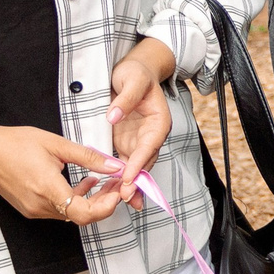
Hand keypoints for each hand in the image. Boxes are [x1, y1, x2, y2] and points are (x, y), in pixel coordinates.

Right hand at [0, 124, 129, 225]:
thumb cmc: (13, 144)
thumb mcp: (56, 144)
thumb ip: (88, 157)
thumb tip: (114, 166)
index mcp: (47, 188)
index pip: (84, 213)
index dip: (106, 206)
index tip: (117, 191)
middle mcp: (40, 205)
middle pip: (82, 216)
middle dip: (105, 202)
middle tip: (117, 184)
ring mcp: (34, 210)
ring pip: (73, 215)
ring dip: (92, 201)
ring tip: (104, 181)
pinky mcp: (31, 209)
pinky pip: (61, 211)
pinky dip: (77, 200)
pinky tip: (84, 183)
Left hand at [105, 38, 175, 205]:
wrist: (132, 71)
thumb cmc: (135, 73)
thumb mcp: (131, 79)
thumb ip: (124, 99)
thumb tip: (113, 117)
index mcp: (159, 121)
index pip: (149, 145)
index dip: (139, 162)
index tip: (128, 177)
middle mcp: (151, 135)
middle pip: (146, 161)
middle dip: (137, 180)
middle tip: (125, 196)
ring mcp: (139, 140)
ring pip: (137, 166)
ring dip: (131, 184)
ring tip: (124, 201)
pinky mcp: (127, 143)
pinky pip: (125, 163)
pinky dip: (121, 177)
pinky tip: (115, 191)